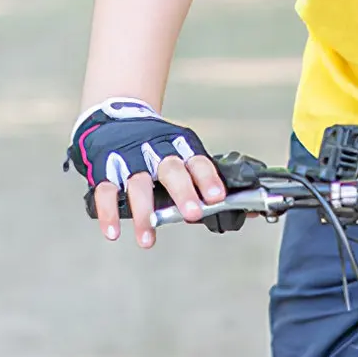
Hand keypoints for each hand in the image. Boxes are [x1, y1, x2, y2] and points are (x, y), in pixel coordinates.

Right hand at [65, 98, 227, 249]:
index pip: (197, 159)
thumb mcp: (182, 154)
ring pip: (138, 184)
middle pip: (170, 169)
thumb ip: (206, 184)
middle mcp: (155, 149)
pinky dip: (108, 213)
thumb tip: (253, 212)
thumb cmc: (158, 148)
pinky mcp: (104, 168)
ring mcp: (129, 158)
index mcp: (179, 145)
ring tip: (148, 240)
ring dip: (144, 213)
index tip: (217, 197)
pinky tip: (114, 233)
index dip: (207, 177)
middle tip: (193, 214)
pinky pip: (105, 191)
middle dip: (182, 191)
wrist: (115, 116)